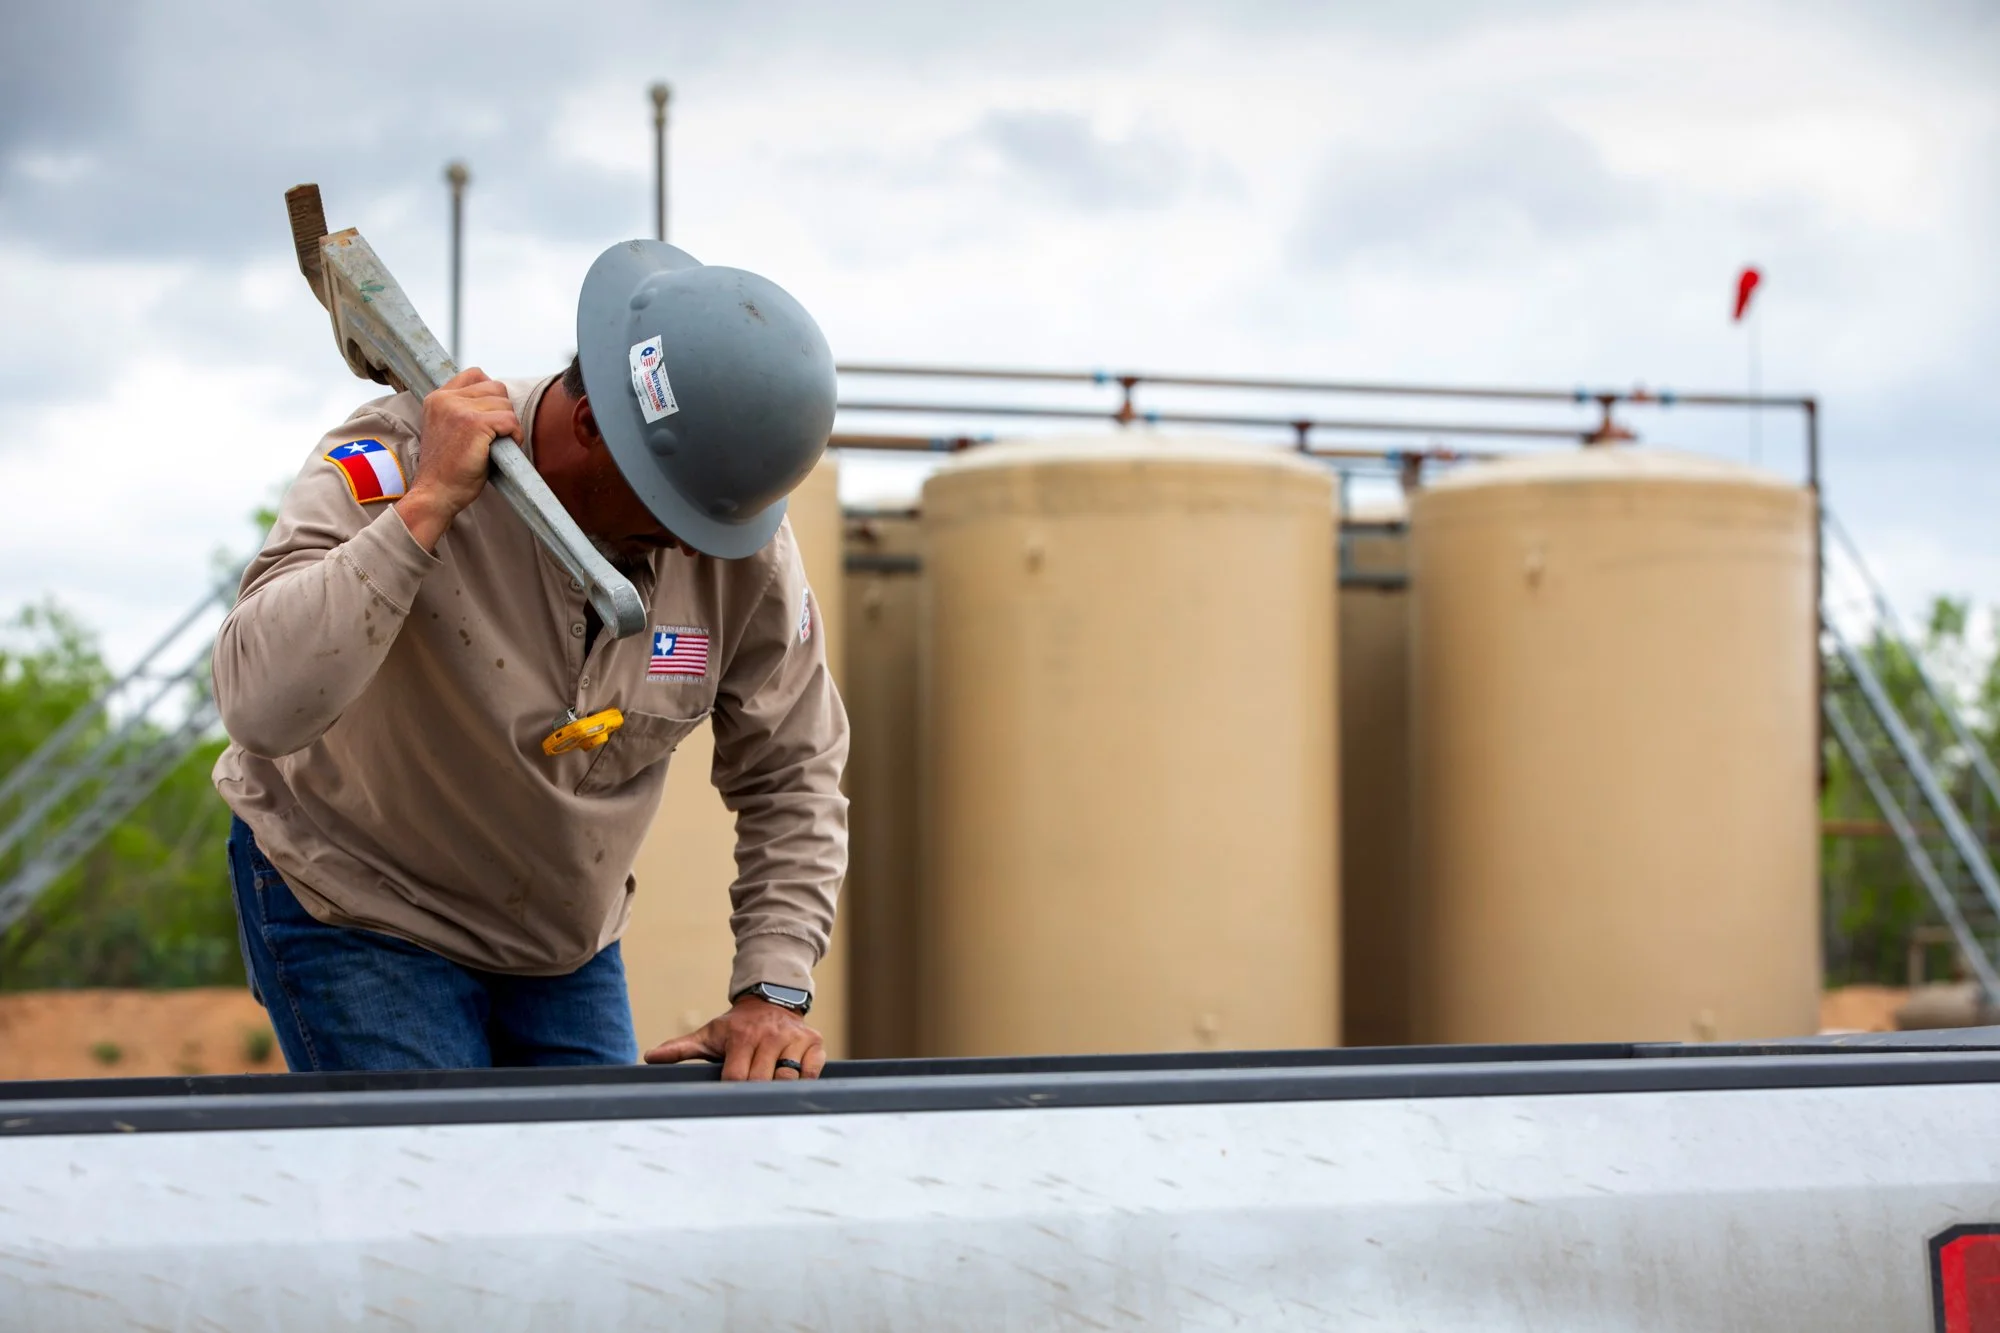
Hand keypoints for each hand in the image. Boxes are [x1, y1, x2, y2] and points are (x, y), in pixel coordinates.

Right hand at [396, 368, 518, 550]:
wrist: (435, 494)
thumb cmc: (447, 469)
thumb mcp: (447, 428)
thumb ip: (464, 409)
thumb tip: (499, 398)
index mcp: (437, 397)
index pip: (476, 374)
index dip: (491, 394)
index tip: (489, 418)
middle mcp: (445, 399)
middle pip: (496, 387)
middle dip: (503, 411)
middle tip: (495, 436)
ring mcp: (459, 410)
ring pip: (505, 404)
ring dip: (508, 426)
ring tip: (495, 445)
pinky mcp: (474, 425)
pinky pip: (510, 421)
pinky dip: (514, 435)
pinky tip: (502, 449)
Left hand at [643, 995, 825, 1080]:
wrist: (771, 1001)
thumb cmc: (737, 1027)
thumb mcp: (709, 1035)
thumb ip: (680, 1048)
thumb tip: (649, 1058)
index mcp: (741, 1036)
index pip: (736, 1076)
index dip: (731, 1091)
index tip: (729, 1097)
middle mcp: (769, 1035)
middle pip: (761, 1081)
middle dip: (754, 1093)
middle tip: (748, 1102)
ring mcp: (794, 1038)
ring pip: (787, 1079)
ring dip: (778, 1090)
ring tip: (769, 1093)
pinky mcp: (814, 1042)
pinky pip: (812, 1072)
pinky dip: (804, 1082)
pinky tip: (793, 1084)